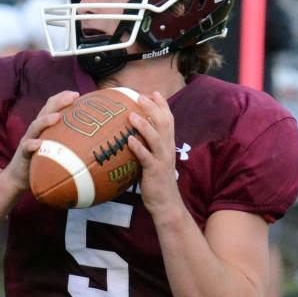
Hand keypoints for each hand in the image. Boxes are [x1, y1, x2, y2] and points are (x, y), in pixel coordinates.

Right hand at [4, 90, 78, 193]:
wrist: (16, 179)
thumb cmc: (41, 163)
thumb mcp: (55, 149)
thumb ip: (67, 141)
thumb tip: (92, 143)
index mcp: (44, 127)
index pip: (51, 107)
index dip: (62, 98)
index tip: (77, 94)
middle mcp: (36, 131)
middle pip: (45, 111)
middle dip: (58, 102)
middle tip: (72, 97)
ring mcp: (28, 141)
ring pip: (35, 127)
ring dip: (45, 120)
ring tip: (57, 117)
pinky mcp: (23, 155)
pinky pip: (26, 148)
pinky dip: (31, 145)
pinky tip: (38, 144)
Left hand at [126, 91, 182, 216]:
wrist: (166, 204)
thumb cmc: (156, 182)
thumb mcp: (154, 160)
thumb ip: (148, 147)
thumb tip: (132, 136)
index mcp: (168, 145)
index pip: (168, 120)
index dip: (162, 106)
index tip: (154, 93)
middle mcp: (167, 149)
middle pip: (163, 124)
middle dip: (153, 108)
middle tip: (140, 96)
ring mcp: (161, 160)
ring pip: (155, 138)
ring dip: (144, 125)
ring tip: (132, 115)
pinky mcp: (154, 171)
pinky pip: (146, 157)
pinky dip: (138, 148)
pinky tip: (128, 140)